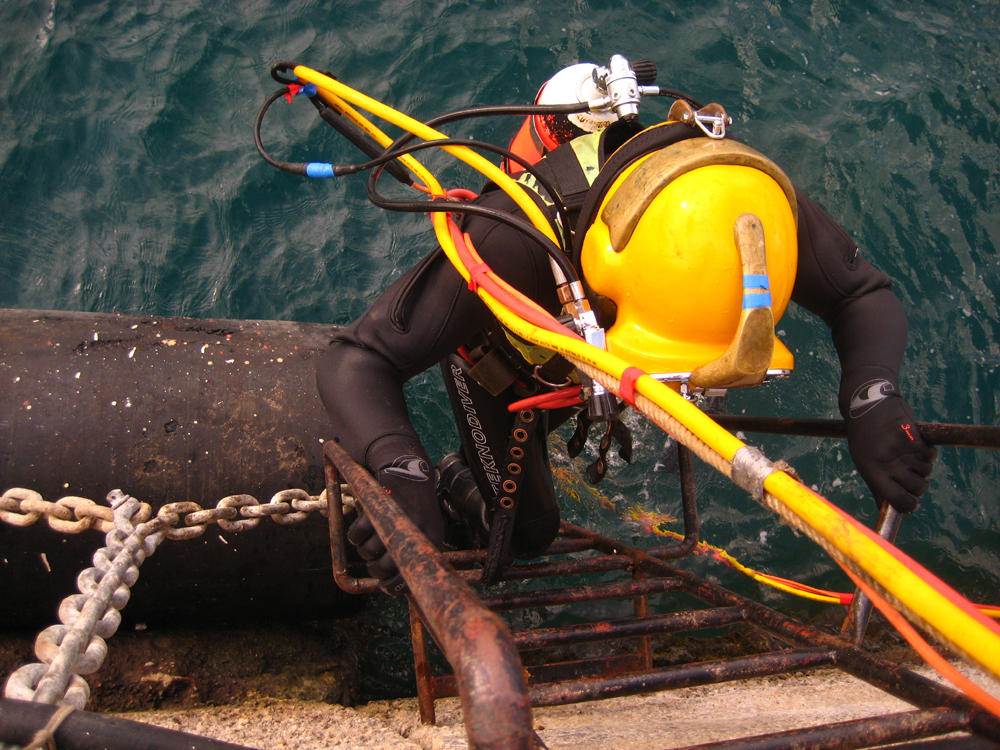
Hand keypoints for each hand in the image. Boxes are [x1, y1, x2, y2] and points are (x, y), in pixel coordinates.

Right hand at [345, 448, 445, 594]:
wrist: (408, 469)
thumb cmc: (417, 505)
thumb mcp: (427, 529)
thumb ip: (417, 552)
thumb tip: (398, 584)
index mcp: (430, 540)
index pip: (408, 579)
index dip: (392, 586)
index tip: (384, 583)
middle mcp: (413, 532)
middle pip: (382, 568)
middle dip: (374, 568)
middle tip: (375, 560)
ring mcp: (392, 521)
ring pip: (366, 552)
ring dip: (365, 548)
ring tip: (372, 536)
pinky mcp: (374, 509)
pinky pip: (356, 535)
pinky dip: (356, 534)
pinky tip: (364, 526)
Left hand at [842, 372, 935, 512]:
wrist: (867, 403)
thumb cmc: (865, 436)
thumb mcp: (863, 461)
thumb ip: (877, 485)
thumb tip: (887, 510)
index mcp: (872, 472)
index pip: (897, 500)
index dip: (909, 505)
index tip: (913, 504)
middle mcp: (886, 463)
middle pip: (917, 488)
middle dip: (919, 485)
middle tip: (913, 475)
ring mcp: (901, 450)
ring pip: (926, 471)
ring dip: (923, 465)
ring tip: (908, 453)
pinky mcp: (913, 436)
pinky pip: (930, 454)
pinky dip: (927, 451)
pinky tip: (914, 442)